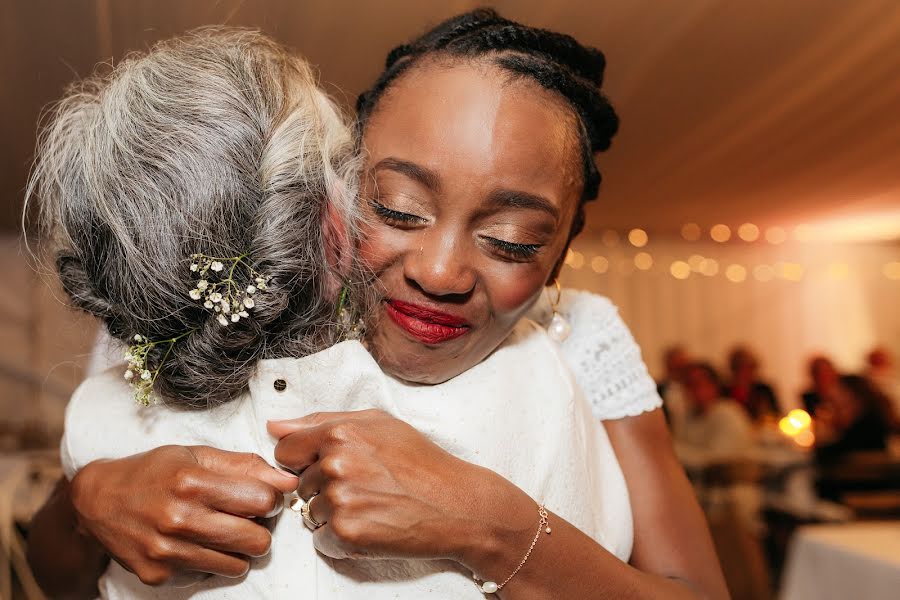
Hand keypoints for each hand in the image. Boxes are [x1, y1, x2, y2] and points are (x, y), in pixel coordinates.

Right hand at [70, 445, 298, 584]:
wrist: (97, 501)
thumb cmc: (154, 472)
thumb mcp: (196, 455)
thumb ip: (245, 465)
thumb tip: (288, 480)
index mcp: (191, 482)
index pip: (261, 500)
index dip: (270, 498)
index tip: (263, 496)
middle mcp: (178, 519)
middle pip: (256, 540)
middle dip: (261, 528)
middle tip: (248, 518)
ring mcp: (167, 551)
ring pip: (238, 564)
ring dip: (239, 548)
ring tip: (223, 530)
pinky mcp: (158, 574)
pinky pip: (210, 575)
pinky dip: (212, 561)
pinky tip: (197, 543)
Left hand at [268, 409, 534, 566]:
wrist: (457, 505)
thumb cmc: (422, 462)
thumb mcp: (379, 424)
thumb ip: (321, 420)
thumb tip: (275, 425)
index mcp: (339, 433)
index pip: (286, 451)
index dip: (305, 460)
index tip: (330, 466)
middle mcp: (335, 464)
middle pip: (299, 484)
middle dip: (324, 488)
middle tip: (366, 487)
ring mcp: (339, 500)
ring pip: (311, 513)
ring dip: (334, 514)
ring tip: (373, 506)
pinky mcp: (346, 534)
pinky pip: (322, 540)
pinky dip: (342, 539)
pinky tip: (372, 525)